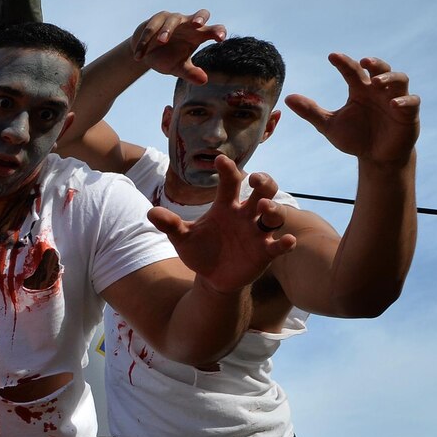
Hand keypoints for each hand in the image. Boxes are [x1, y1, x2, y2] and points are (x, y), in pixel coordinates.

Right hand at [130, 9, 226, 82]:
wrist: (145, 52)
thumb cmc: (167, 58)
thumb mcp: (178, 68)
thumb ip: (190, 73)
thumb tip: (204, 80)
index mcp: (198, 34)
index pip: (213, 30)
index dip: (218, 31)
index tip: (220, 39)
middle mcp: (188, 24)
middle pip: (201, 14)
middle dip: (199, 17)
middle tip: (197, 24)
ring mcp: (172, 20)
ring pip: (173, 20)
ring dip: (167, 30)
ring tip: (161, 41)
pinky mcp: (155, 20)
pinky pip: (151, 28)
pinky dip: (146, 41)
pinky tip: (139, 56)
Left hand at [151, 156, 299, 294]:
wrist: (211, 276)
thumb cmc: (200, 250)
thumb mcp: (183, 238)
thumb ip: (170, 225)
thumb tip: (150, 212)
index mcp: (226, 206)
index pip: (230, 183)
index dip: (227, 170)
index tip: (220, 159)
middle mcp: (245, 215)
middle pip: (262, 192)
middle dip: (263, 182)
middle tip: (255, 178)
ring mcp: (257, 233)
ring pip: (274, 215)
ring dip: (273, 209)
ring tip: (264, 207)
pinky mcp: (265, 252)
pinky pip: (278, 245)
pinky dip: (285, 243)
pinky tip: (287, 241)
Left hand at [285, 53, 419, 166]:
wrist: (376, 158)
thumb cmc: (355, 137)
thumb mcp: (330, 126)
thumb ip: (311, 112)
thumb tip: (288, 98)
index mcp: (361, 89)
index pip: (353, 71)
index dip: (344, 62)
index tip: (332, 56)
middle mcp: (379, 90)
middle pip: (381, 68)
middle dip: (375, 63)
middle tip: (364, 62)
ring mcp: (396, 99)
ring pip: (400, 79)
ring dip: (390, 78)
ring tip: (377, 82)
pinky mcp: (408, 114)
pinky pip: (412, 102)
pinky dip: (404, 101)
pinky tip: (394, 104)